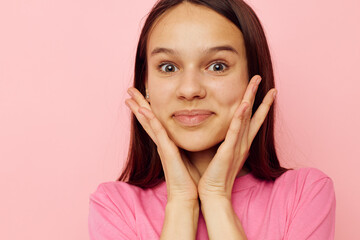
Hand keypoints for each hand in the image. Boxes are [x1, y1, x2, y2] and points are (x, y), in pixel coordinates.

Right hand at [125, 88, 200, 202]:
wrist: (187, 196)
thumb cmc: (190, 178)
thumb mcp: (189, 155)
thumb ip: (188, 143)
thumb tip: (196, 131)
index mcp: (167, 143)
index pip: (155, 121)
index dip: (146, 108)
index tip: (141, 95)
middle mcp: (162, 143)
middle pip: (147, 119)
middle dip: (138, 103)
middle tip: (129, 89)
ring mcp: (162, 146)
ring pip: (148, 123)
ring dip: (139, 108)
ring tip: (129, 96)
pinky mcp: (167, 152)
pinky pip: (158, 133)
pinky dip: (150, 121)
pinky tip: (143, 111)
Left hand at [197, 75, 276, 202]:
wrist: (212, 193)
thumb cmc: (214, 176)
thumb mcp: (220, 154)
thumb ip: (222, 141)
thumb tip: (218, 129)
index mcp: (240, 143)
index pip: (252, 120)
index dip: (260, 105)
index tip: (266, 91)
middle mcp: (242, 143)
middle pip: (253, 115)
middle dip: (259, 96)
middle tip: (262, 79)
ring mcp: (237, 146)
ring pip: (247, 118)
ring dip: (251, 100)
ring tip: (256, 83)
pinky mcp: (228, 151)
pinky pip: (235, 132)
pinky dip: (240, 118)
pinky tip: (243, 105)